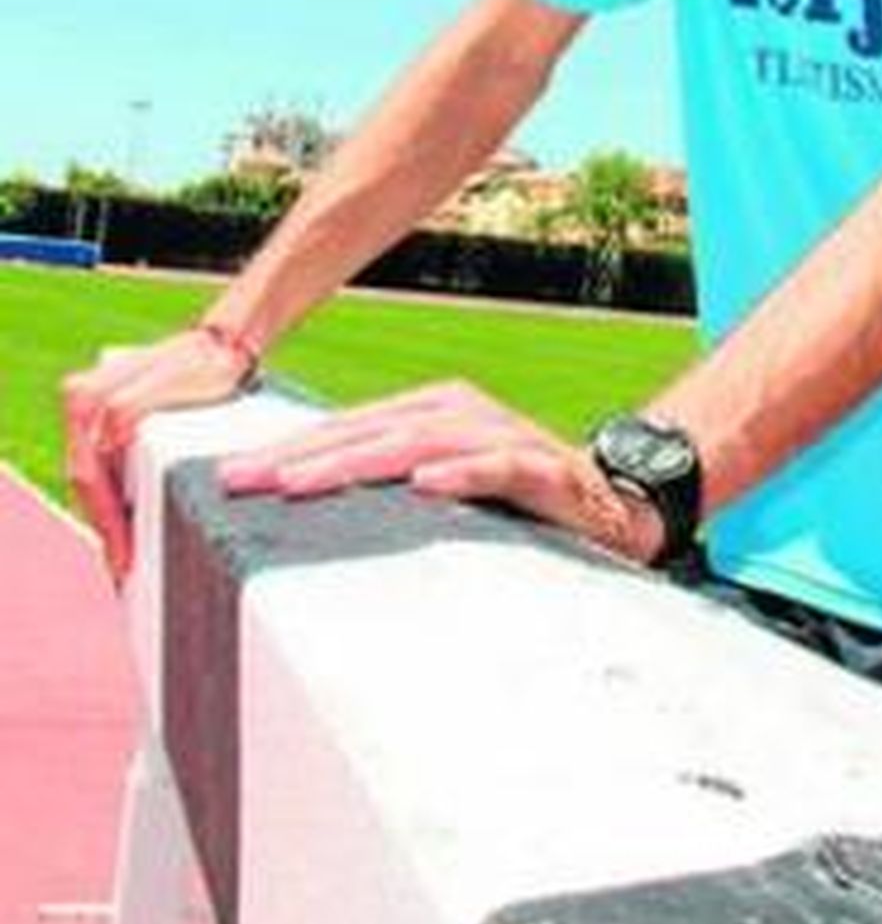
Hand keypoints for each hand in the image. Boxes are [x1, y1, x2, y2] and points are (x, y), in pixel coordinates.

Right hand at [62, 327, 257, 584]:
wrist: (225, 348)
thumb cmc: (204, 367)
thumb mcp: (169, 386)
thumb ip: (129, 410)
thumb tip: (105, 441)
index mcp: (87, 399)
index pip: (89, 475)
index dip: (105, 522)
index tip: (123, 558)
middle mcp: (82, 406)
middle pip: (89, 484)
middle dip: (106, 529)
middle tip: (125, 571)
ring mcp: (96, 416)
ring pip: (98, 482)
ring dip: (111, 519)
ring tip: (128, 558)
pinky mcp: (115, 425)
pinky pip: (111, 472)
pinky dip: (121, 501)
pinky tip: (135, 527)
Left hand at [217, 379, 665, 564]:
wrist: (614, 510)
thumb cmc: (514, 505)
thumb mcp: (442, 489)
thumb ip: (387, 489)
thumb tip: (301, 506)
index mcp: (430, 413)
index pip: (346, 429)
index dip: (286, 452)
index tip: (224, 480)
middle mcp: (461, 413)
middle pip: (369, 430)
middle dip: (300, 457)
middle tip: (241, 483)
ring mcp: (503, 437)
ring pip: (420, 443)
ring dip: (359, 461)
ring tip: (304, 484)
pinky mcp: (544, 469)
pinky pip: (499, 467)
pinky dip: (462, 474)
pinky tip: (424, 486)